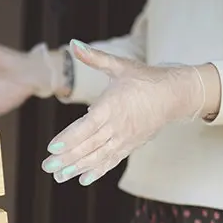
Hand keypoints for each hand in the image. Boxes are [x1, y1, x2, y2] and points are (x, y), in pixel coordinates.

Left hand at [41, 40, 220, 185]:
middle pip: (88, 145)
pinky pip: (112, 161)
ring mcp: (125, 138)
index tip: (52, 147)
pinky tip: (82, 179)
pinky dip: (97, 171)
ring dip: (77, 167)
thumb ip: (94, 57)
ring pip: (98, 156)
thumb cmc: (145, 78)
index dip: (69, 138)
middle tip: (46, 166)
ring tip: (58, 176)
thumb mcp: (119, 65)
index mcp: (112, 106)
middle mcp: (118, 126)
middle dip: (66, 157)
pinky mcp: (130, 146)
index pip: (87, 126)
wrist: (176, 94)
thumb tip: (74, 43)